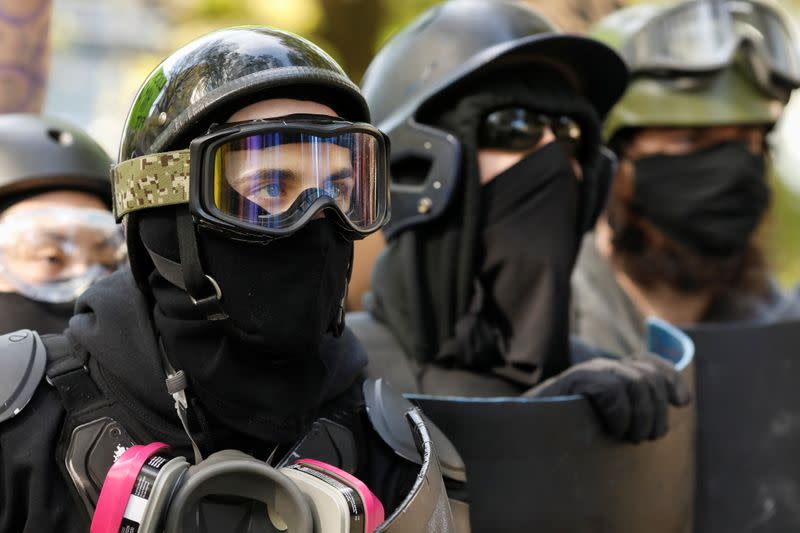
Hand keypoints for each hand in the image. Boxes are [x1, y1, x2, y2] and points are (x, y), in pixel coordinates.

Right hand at [529, 354, 691, 442]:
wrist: (526, 431)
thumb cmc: (568, 432)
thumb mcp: (606, 422)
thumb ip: (631, 412)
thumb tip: (669, 413)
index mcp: (612, 372)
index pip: (651, 363)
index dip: (671, 378)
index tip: (682, 403)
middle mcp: (602, 367)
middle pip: (648, 378)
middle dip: (656, 411)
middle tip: (648, 437)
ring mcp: (587, 371)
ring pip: (635, 384)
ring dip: (642, 417)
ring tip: (632, 438)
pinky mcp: (573, 380)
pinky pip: (612, 391)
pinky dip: (620, 414)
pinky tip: (614, 430)